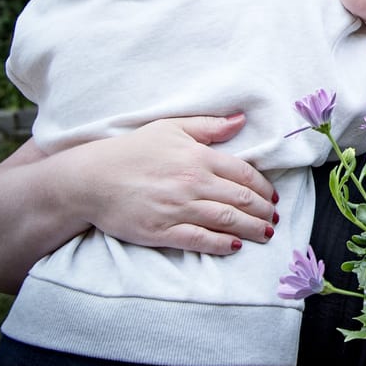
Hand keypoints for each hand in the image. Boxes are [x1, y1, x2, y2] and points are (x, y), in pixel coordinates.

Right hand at [75, 114, 278, 254]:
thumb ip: (209, 125)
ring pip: (227, 220)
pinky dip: (221, 244)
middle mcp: (193, 183)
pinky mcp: (162, 231)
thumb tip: (241, 119)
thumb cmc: (132, 151)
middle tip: (274, 219)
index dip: (264, 187)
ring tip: (266, 234)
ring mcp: (178, 208)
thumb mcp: (171, 128)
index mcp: (198, 157)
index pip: (244, 174)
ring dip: (252, 228)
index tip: (273, 196)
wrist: (91, 179)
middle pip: (241, 199)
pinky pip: (200, 240)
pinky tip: (235, 246)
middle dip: (263, 211)